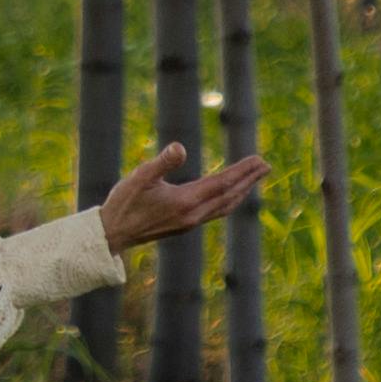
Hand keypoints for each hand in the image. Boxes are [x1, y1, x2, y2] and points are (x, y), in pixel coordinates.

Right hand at [97, 139, 265, 255]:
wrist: (114, 234)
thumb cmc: (124, 202)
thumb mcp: (140, 177)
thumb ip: (162, 162)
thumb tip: (180, 147)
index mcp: (185, 202)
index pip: (222, 183)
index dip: (242, 171)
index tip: (258, 159)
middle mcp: (193, 215)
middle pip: (229, 195)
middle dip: (249, 179)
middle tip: (266, 165)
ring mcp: (190, 222)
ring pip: (225, 206)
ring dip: (242, 191)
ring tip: (255, 179)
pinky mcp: (185, 225)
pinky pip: (216, 212)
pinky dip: (229, 201)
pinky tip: (229, 196)